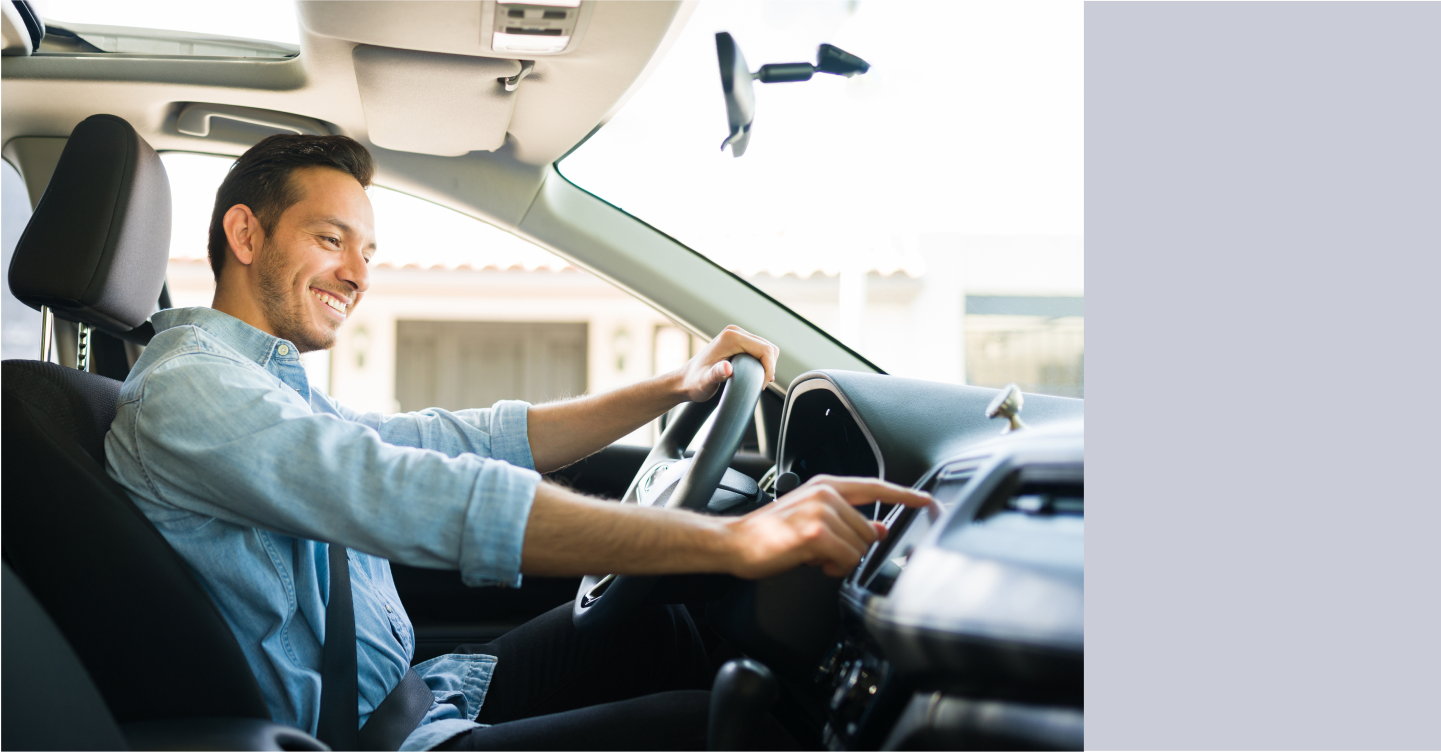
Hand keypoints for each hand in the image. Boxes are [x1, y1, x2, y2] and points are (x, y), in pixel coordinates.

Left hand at [678, 325, 779, 401]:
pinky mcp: (738, 341)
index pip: (765, 350)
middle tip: (759, 385)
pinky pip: (760, 350)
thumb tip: (727, 368)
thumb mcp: (705, 382)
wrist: (685, 380)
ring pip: (767, 348)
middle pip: (769, 348)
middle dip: (769, 367)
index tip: (760, 385)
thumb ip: (716, 375)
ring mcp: (737, 335)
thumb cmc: (694, 382)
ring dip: (767, 365)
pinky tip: (755, 374)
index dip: (768, 369)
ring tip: (757, 381)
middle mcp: (735, 332)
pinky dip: (763, 362)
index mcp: (731, 337)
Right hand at [719, 475, 931, 578]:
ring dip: (841, 561)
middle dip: (852, 550)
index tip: (926, 500)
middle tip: (823, 554)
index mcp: (827, 486)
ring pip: (860, 548)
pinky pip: (846, 560)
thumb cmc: (769, 534)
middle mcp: (827, 495)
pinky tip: (812, 563)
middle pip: (869, 531)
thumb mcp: (811, 520)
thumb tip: (878, 529)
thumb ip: (846, 520)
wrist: (735, 543)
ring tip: (814, 557)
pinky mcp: (816, 534)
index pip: (875, 487)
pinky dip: (833, 569)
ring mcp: (822, 512)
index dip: (904, 495)